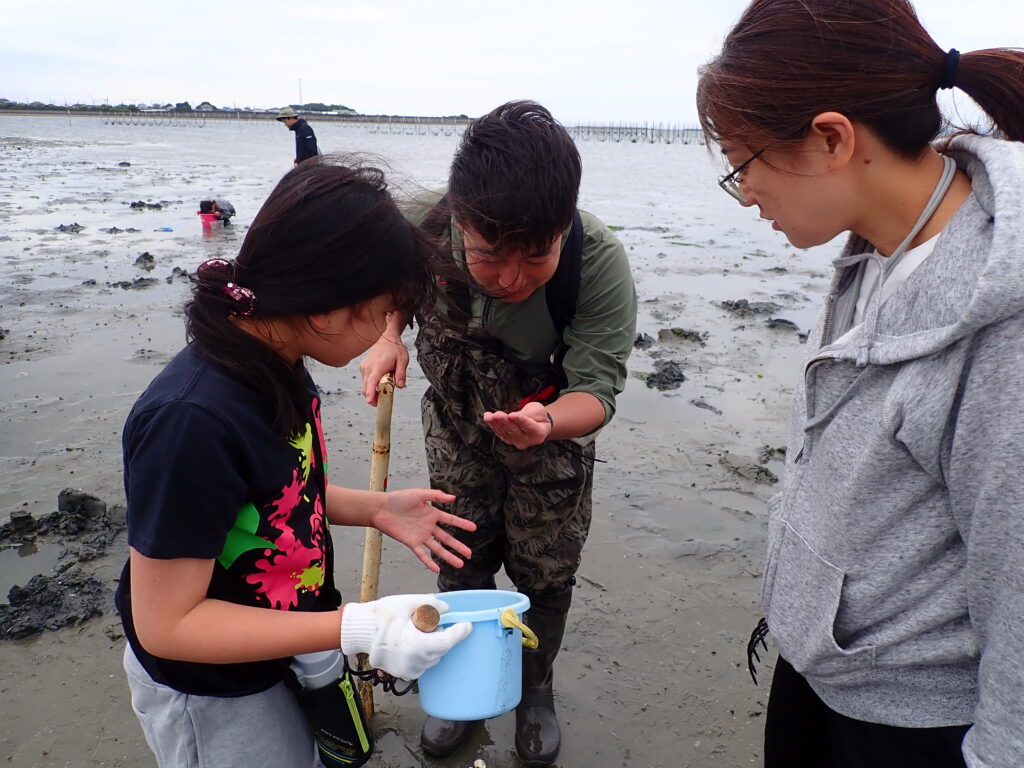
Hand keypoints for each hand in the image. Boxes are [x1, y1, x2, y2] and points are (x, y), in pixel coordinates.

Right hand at [341, 594, 471, 679]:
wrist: (360, 632)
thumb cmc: (382, 616)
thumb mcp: (408, 603)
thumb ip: (432, 605)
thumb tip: (447, 610)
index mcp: (417, 645)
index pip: (447, 641)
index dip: (460, 633)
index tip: (468, 625)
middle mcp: (415, 662)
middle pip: (442, 649)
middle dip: (443, 635)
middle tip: (433, 622)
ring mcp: (410, 671)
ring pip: (434, 657)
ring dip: (433, 645)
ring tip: (419, 631)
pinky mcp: (406, 674)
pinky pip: (424, 663)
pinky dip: (424, 653)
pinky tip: (413, 641)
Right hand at [358, 337, 408, 405]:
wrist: (387, 338)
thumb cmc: (394, 348)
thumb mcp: (403, 360)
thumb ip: (401, 374)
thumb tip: (400, 385)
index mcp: (378, 366)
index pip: (372, 382)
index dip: (370, 393)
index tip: (370, 401)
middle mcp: (368, 367)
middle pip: (366, 388)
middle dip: (372, 397)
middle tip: (382, 402)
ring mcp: (364, 368)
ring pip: (365, 385)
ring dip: (372, 391)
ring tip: (384, 389)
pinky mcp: (363, 368)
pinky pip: (365, 381)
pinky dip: (371, 385)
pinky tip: (380, 383)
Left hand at [370, 489, 474, 571]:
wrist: (381, 508)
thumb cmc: (398, 499)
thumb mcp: (419, 494)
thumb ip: (436, 495)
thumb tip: (452, 497)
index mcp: (431, 513)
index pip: (450, 520)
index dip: (462, 524)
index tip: (473, 528)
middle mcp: (428, 526)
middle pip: (447, 538)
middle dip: (459, 546)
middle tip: (469, 554)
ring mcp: (420, 536)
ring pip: (438, 548)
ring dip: (448, 556)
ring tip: (460, 564)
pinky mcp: (411, 543)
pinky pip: (422, 554)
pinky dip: (429, 562)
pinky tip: (437, 569)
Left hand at [483, 401, 551, 448]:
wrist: (537, 424)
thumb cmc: (538, 416)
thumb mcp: (538, 410)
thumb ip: (528, 413)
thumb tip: (514, 416)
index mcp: (538, 433)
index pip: (528, 426)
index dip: (520, 420)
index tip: (512, 415)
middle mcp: (527, 441)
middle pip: (514, 431)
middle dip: (504, 422)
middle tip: (497, 415)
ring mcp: (516, 442)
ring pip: (505, 432)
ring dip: (496, 423)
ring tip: (489, 416)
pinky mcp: (508, 440)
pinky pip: (499, 432)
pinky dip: (493, 425)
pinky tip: (488, 417)